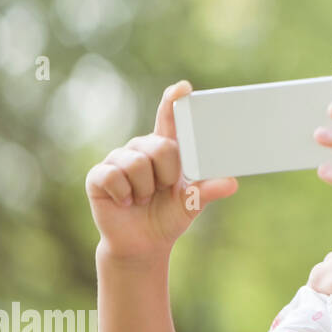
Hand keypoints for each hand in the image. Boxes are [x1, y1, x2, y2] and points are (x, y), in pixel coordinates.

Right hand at [85, 81, 237, 262]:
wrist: (143, 243)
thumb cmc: (170, 215)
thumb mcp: (193, 203)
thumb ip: (208, 190)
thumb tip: (232, 183)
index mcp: (167, 147)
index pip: (170, 117)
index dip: (174, 101)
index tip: (183, 88)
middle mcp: (142, 147)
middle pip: (161, 146)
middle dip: (167, 174)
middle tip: (164, 189)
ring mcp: (118, 159)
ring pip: (137, 163)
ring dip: (146, 188)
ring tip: (145, 198)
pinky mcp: (98, 175)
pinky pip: (113, 176)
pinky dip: (125, 195)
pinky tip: (126, 202)